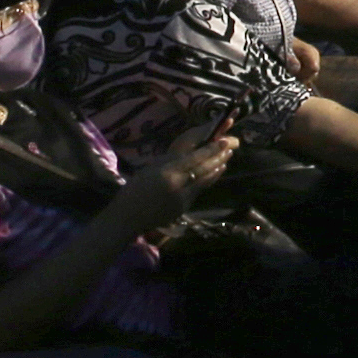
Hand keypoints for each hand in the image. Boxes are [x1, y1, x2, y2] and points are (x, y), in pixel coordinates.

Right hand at [115, 124, 239, 226]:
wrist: (128, 217)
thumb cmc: (135, 189)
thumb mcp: (150, 170)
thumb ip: (169, 161)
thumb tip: (188, 151)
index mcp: (166, 172)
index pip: (195, 158)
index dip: (211, 149)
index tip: (223, 140)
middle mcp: (177, 185)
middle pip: (204, 169)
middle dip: (218, 158)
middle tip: (229, 148)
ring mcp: (182, 198)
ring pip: (205, 181)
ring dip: (216, 169)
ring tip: (226, 160)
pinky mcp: (184, 208)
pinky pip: (198, 191)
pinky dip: (206, 181)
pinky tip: (212, 174)